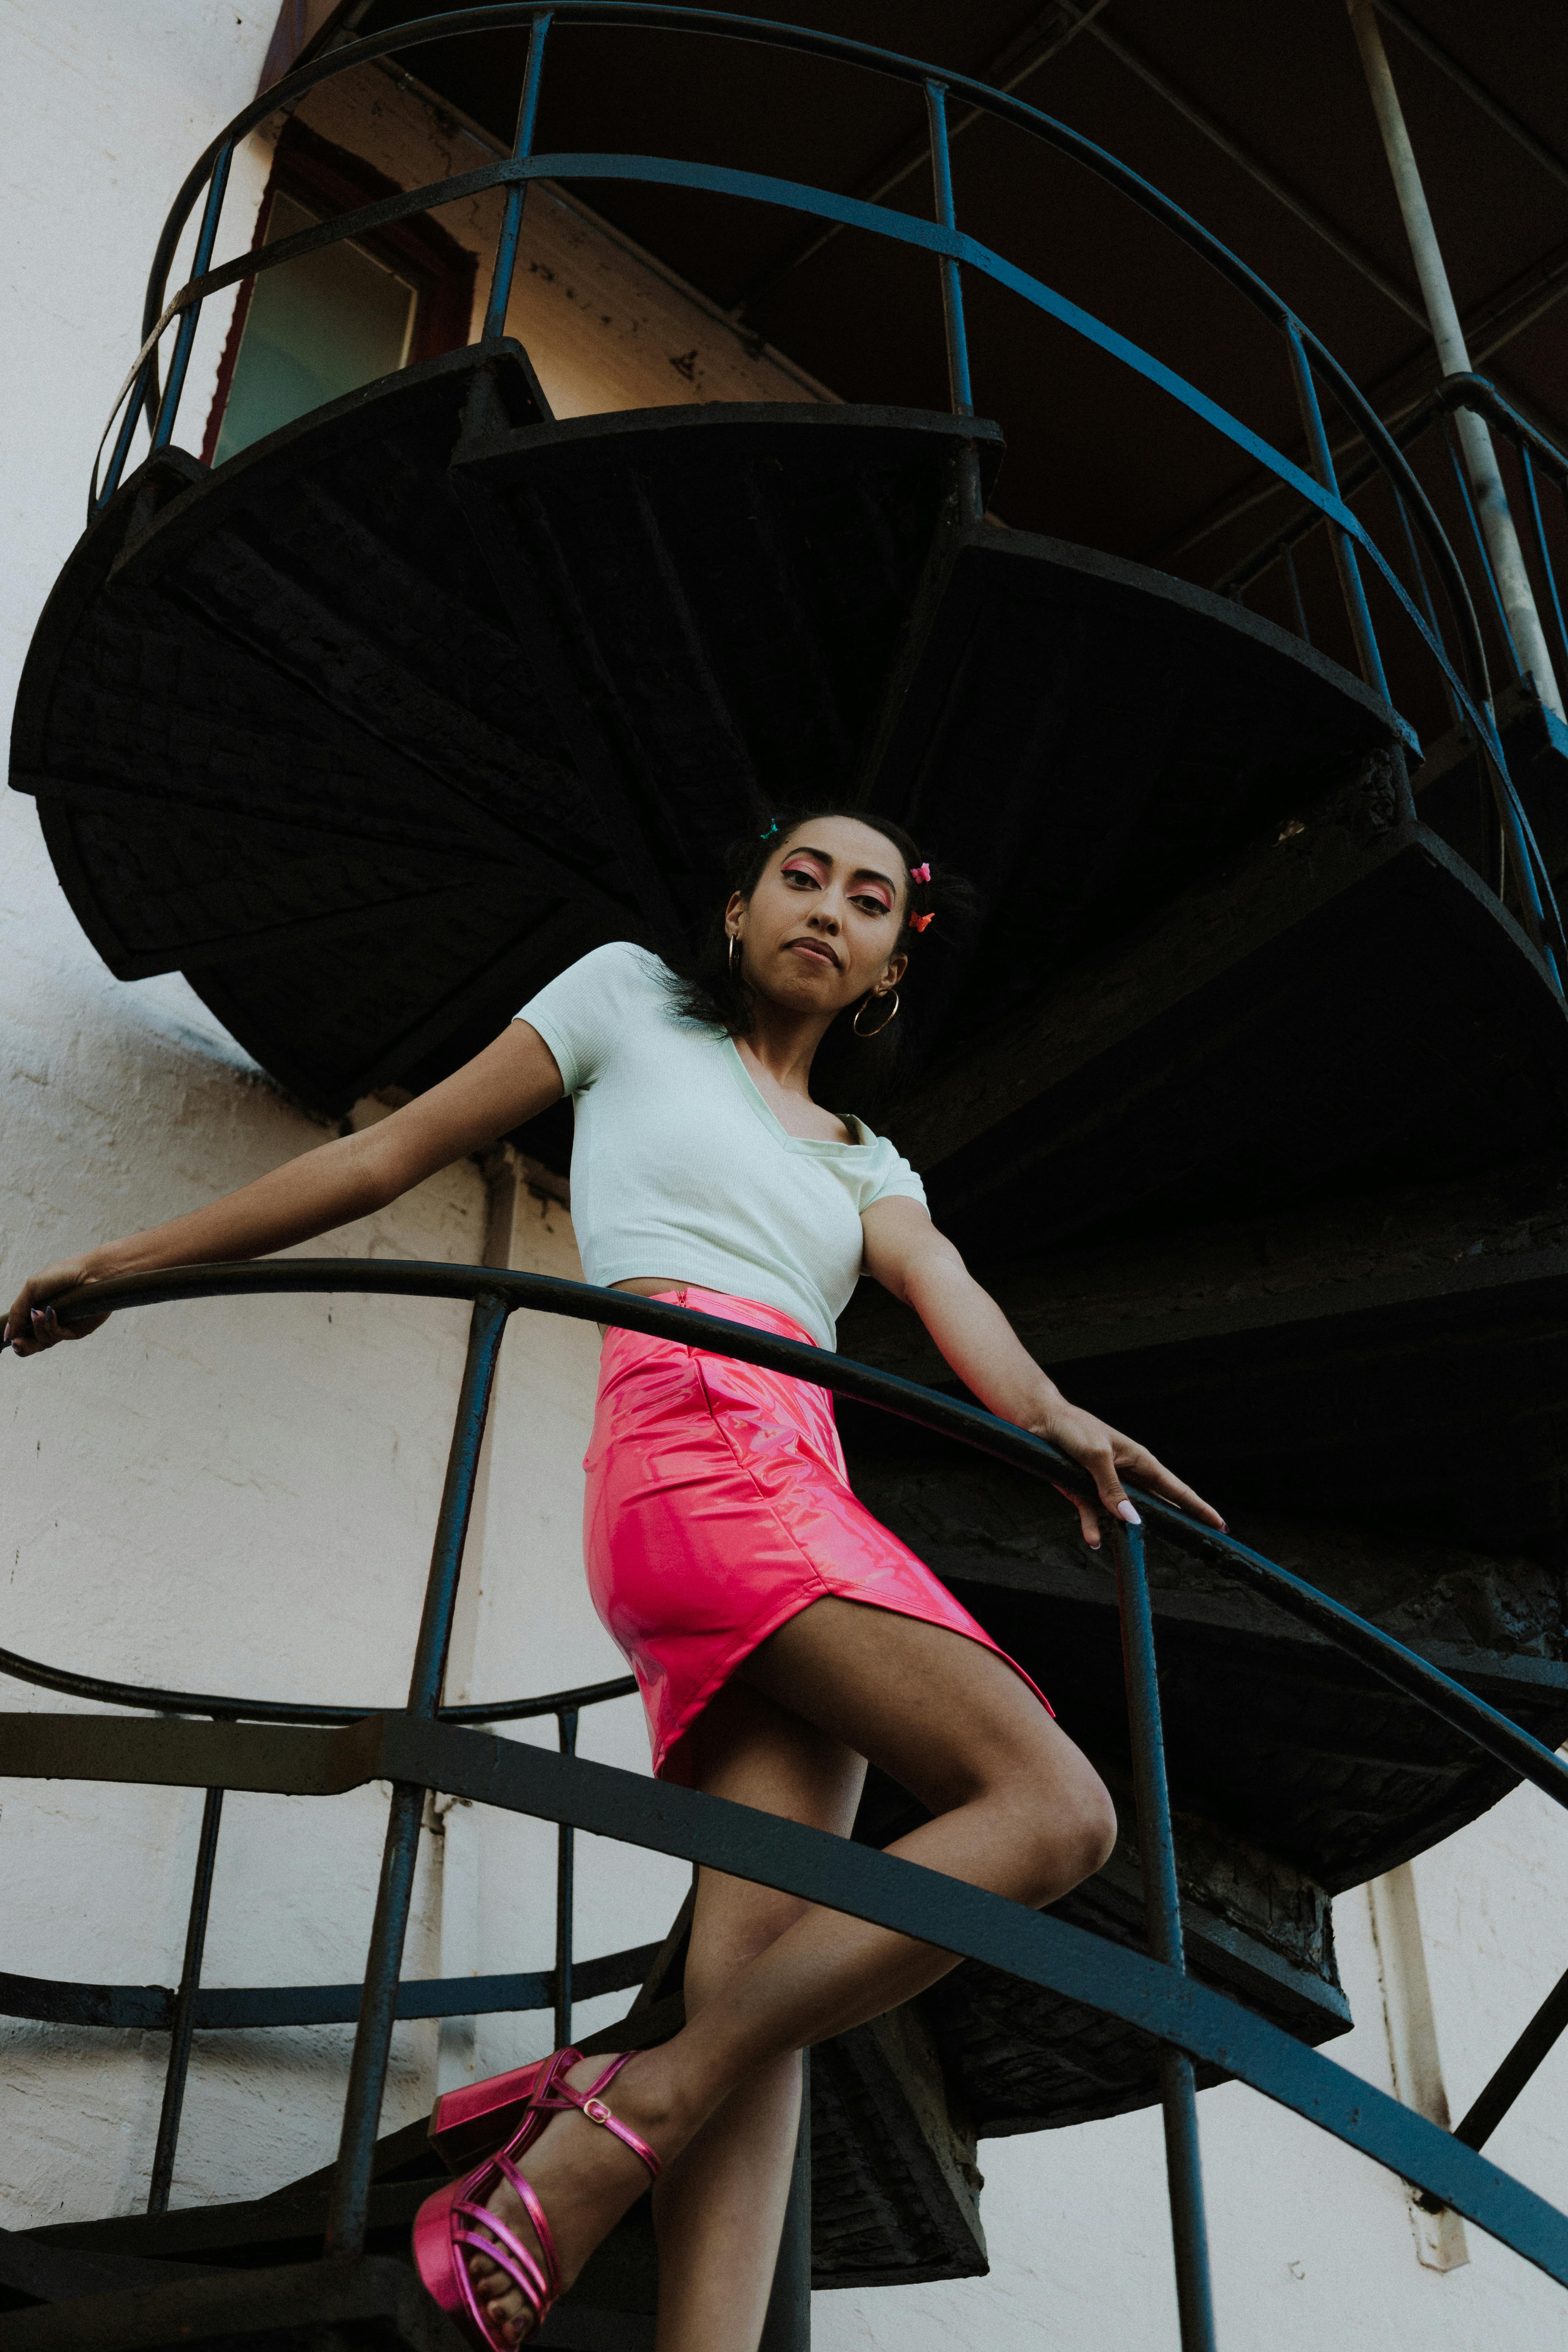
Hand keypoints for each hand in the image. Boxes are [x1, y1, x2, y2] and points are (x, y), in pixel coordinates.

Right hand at [4, 1256, 110, 1356]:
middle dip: (23, 1346)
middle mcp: (51, 1321)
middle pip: (33, 1344)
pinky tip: (51, 1313)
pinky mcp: (78, 1330)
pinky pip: (59, 1336)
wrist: (91, 1272)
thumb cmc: (63, 1274)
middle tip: (17, 1342)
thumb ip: (18, 1310)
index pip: (24, 1332)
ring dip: (37, 1328)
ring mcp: (64, 1327)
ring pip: (44, 1341)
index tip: (10, 1338)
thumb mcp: (33, 1288)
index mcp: (38, 1310)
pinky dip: (51, 1325)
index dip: (16, 1338)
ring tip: (39, 1314)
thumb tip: (7, 1333)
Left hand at [1026, 1395, 1224, 1550]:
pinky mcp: (1084, 1493)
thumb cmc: (1073, 1429)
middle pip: (1157, 1506)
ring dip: (1126, 1533)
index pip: (1177, 1489)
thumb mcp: (1096, 1456)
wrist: (1040, 1421)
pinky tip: (1093, 1540)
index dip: (1199, 1507)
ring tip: (1132, 1549)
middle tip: (1193, 1544)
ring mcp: (1107, 1487)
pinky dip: (1093, 1528)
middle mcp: (1128, 1476)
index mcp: (1140, 1461)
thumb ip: (1113, 1488)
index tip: (1219, 1524)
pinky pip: (1094, 1516)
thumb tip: (1132, 1518)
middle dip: (1173, 1525)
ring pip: (1125, 1517)